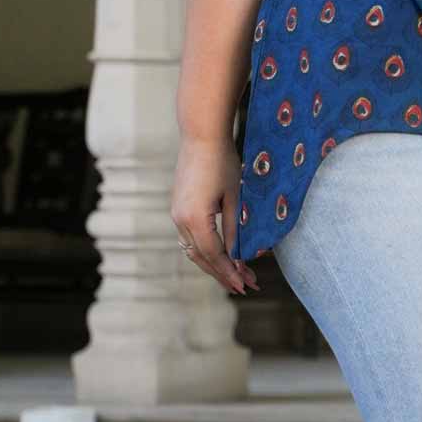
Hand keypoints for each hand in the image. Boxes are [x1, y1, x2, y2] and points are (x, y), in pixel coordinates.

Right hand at [170, 136, 258, 294]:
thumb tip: (239, 257)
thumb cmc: (222, 163)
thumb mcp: (234, 198)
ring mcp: (176, 214)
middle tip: (245, 285)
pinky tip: (220, 255)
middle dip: (223, 273)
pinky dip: (205, 250)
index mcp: (195, 219)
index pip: (214, 255)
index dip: (229, 272)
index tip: (245, 285)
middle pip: (201, 257)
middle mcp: (180, 220)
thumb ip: (234, 229)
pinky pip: (189, 238)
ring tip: (235, 275)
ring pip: (193, 250)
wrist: (201, 136)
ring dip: (213, 264)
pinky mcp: (178, 208)